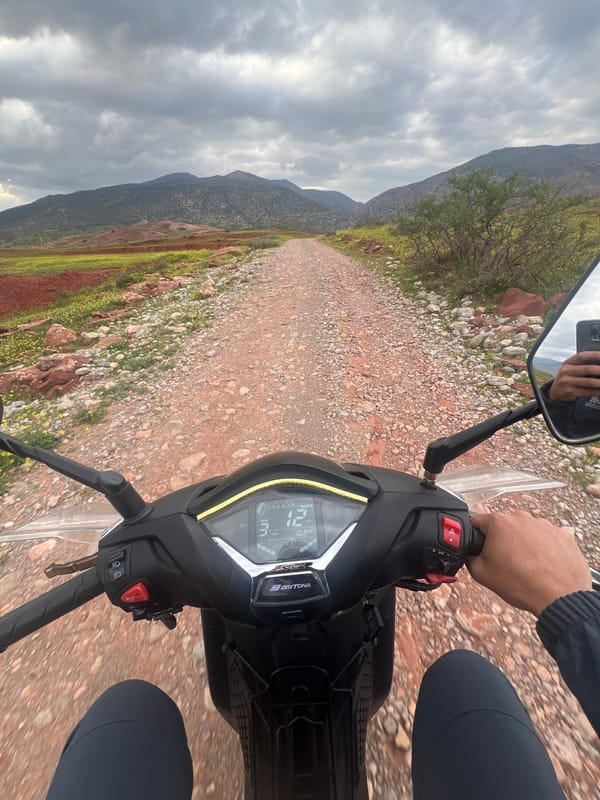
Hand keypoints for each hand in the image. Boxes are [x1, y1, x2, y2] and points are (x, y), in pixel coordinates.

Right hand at [468, 511, 591, 616]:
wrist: (559, 597)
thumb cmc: (521, 584)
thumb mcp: (481, 574)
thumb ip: (469, 558)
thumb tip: (469, 553)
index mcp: (499, 523)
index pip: (477, 521)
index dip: (474, 536)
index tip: (478, 547)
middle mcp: (522, 518)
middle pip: (503, 526)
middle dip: (501, 540)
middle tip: (504, 561)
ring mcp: (544, 525)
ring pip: (525, 531)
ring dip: (523, 544)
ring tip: (526, 566)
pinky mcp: (561, 534)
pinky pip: (546, 538)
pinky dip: (542, 548)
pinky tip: (542, 565)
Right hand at [549, 351, 599, 401]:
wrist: (555, 391)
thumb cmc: (567, 377)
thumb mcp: (570, 368)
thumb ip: (581, 365)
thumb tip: (598, 365)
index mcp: (568, 363)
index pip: (582, 356)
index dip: (594, 355)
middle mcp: (566, 371)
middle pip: (587, 369)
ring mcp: (567, 382)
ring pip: (588, 382)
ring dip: (599, 383)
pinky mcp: (570, 392)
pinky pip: (587, 392)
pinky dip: (597, 392)